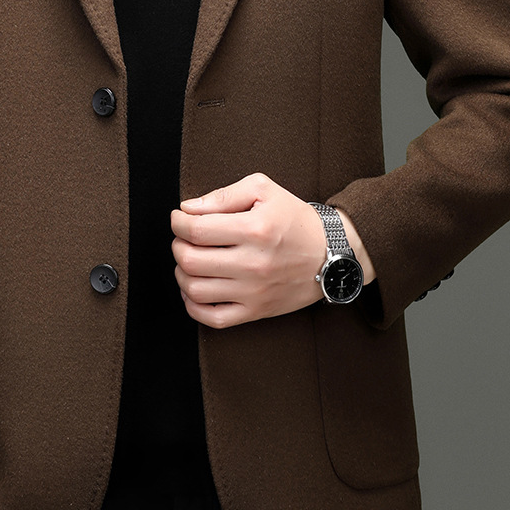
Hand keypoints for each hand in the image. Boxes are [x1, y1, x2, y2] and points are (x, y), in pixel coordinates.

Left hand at [170, 172, 374, 328]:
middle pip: (190, 260)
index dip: (178, 222)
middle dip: (177, 245)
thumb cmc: (295, 219)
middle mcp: (253, 263)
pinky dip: (193, 306)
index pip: (196, 229)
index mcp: (255, 229)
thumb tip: (188, 209)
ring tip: (190, 261)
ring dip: (181, 273)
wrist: (331, 253)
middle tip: (184, 238)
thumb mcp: (264, 191)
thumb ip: (224, 195)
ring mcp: (254, 291)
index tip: (179, 218)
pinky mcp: (256, 311)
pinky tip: (195, 289)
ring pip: (195, 289)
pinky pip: (212, 318)